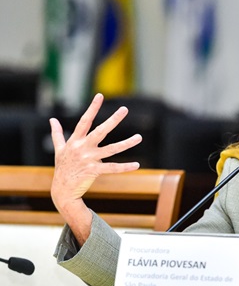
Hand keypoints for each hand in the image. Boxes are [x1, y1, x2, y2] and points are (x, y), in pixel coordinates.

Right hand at [49, 93, 142, 241]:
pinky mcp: (94, 171)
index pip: (85, 120)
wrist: (62, 190)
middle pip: (100, 131)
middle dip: (113, 120)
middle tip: (124, 109)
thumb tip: (51, 120)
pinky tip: (137, 165)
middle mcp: (82, 148)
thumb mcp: (59, 149)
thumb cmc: (62, 167)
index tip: (100, 95)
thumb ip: (57, 134)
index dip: (92, 108)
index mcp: (75, 141)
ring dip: (127, 143)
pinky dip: (125, 167)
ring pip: (111, 149)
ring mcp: (89, 159)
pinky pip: (112, 168)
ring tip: (139, 137)